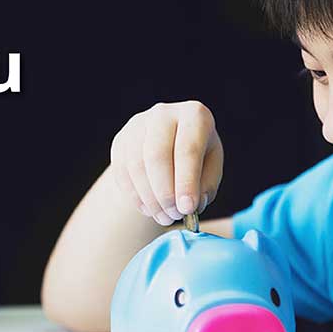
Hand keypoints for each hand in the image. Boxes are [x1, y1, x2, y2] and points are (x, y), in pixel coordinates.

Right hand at [109, 101, 223, 225]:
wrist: (170, 147)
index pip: (187, 149)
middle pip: (157, 156)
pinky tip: (149, 209)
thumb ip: (206, 185)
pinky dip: (135, 196)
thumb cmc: (197, 158)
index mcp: (194, 115)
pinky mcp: (120, 141)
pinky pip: (122, 173)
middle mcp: (163, 114)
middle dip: (165, 193)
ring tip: (165, 217)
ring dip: (150, 199)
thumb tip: (191, 204)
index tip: (187, 209)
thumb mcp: (211, 168)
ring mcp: (138, 125)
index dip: (186, 182)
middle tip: (174, 216)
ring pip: (136, 166)